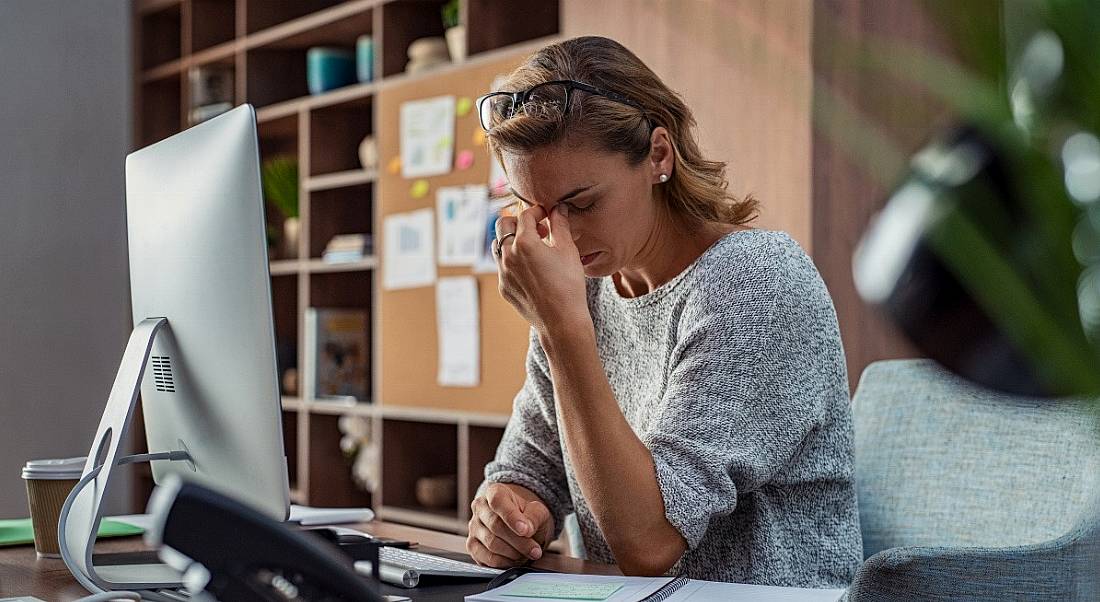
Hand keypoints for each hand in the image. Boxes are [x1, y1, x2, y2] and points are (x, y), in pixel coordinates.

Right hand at [466, 483, 554, 567]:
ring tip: (527, 554)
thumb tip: (526, 529)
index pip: (498, 502)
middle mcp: (480, 508)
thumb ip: (534, 517)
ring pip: (491, 544)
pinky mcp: (472, 546)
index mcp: (495, 492)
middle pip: (496, 526)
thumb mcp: (538, 512)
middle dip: (519, 542)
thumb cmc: (527, 516)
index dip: (511, 517)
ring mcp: (474, 527)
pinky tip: (515, 559)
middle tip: (535, 550)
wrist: (520, 525)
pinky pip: (487, 558)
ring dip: (513, 553)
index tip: (525, 531)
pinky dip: (504, 562)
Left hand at [495, 205, 589, 337]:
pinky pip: (502, 266)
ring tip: (532, 248)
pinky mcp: (503, 287)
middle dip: (518, 221)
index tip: (547, 216)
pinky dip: (513, 260)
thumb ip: (561, 225)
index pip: (525, 215)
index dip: (537, 211)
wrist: (561, 321)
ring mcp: (503, 272)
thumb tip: (558, 208)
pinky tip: (531, 268)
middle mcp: (508, 255)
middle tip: (537, 229)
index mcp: (524, 242)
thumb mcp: (568, 250)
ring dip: (511, 240)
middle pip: (502, 224)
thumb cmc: (568, 285)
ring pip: (498, 245)